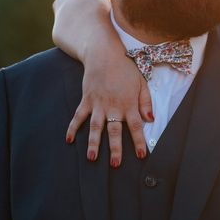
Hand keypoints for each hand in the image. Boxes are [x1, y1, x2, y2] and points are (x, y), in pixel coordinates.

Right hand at [66, 50, 153, 167]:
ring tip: (92, 158)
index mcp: (128, 104)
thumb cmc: (125, 68)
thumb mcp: (141, 83)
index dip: (138, 142)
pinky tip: (69, 139)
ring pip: (96, 127)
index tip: (140, 155)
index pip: (136, 127)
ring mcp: (98, 104)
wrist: (104, 54)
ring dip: (94, 143)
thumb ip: (145, 102)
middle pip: (114, 131)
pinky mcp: (86, 100)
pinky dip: (73, 128)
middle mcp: (113, 107)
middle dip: (115, 149)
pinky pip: (79, 116)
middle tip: (115, 164)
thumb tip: (150, 120)